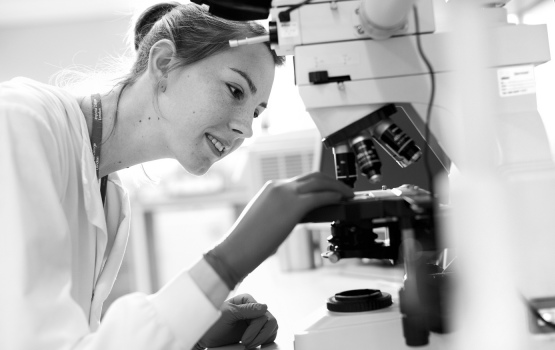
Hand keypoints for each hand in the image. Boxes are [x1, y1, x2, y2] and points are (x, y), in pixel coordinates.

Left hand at [195, 294, 277, 348]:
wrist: (207, 337)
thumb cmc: (213, 324)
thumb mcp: (227, 315)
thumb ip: (245, 310)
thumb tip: (265, 307)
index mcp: (247, 300)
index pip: (262, 314)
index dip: (256, 328)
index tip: (245, 339)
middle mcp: (253, 307)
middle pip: (270, 321)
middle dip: (260, 335)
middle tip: (247, 344)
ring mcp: (256, 318)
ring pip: (272, 327)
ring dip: (262, 339)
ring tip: (248, 345)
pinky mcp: (257, 328)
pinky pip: (270, 334)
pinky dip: (265, 340)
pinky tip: (254, 344)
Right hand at [209, 172, 353, 286]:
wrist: (236, 249)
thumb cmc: (248, 241)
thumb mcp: (266, 218)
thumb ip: (282, 211)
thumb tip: (298, 216)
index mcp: (272, 188)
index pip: (302, 181)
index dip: (320, 184)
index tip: (330, 191)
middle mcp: (279, 186)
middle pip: (313, 176)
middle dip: (332, 181)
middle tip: (344, 190)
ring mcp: (286, 194)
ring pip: (319, 182)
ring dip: (337, 187)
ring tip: (348, 194)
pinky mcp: (293, 206)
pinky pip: (320, 196)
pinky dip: (333, 195)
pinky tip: (341, 200)